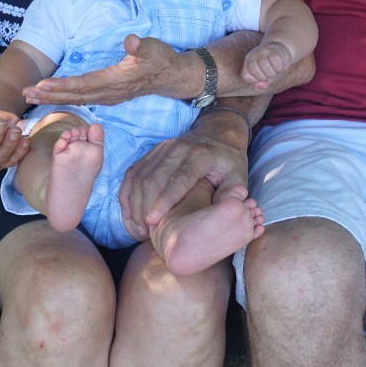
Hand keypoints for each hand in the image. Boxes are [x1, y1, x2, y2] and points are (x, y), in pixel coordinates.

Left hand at [23, 34, 197, 106]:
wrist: (172, 77)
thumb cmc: (161, 60)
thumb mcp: (154, 48)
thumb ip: (141, 46)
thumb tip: (130, 41)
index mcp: (116, 81)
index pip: (84, 85)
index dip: (63, 85)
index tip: (43, 84)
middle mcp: (108, 93)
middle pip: (74, 96)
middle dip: (49, 95)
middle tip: (26, 93)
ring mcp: (107, 97)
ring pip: (75, 99)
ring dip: (52, 98)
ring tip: (31, 96)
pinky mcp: (107, 96)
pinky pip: (81, 99)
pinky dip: (63, 98)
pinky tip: (51, 97)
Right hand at [118, 113, 251, 240]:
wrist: (217, 133)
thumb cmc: (228, 161)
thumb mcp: (237, 176)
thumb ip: (231, 195)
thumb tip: (224, 213)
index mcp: (201, 155)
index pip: (178, 180)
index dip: (163, 201)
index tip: (152, 222)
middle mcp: (178, 149)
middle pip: (153, 179)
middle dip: (144, 208)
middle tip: (144, 233)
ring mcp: (162, 149)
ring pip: (139, 177)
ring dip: (134, 204)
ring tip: (137, 228)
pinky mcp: (152, 152)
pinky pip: (133, 172)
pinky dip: (128, 193)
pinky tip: (129, 212)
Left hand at [241, 40, 295, 90]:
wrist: (280, 48)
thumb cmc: (270, 65)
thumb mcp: (263, 75)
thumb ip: (261, 84)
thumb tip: (261, 86)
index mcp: (248, 62)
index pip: (246, 76)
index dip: (254, 81)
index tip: (261, 78)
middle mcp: (253, 55)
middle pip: (255, 71)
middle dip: (264, 78)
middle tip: (269, 75)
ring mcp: (263, 51)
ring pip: (266, 68)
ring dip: (273, 74)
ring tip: (275, 71)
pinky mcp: (274, 50)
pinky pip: (276, 64)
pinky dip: (279, 69)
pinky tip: (279, 66)